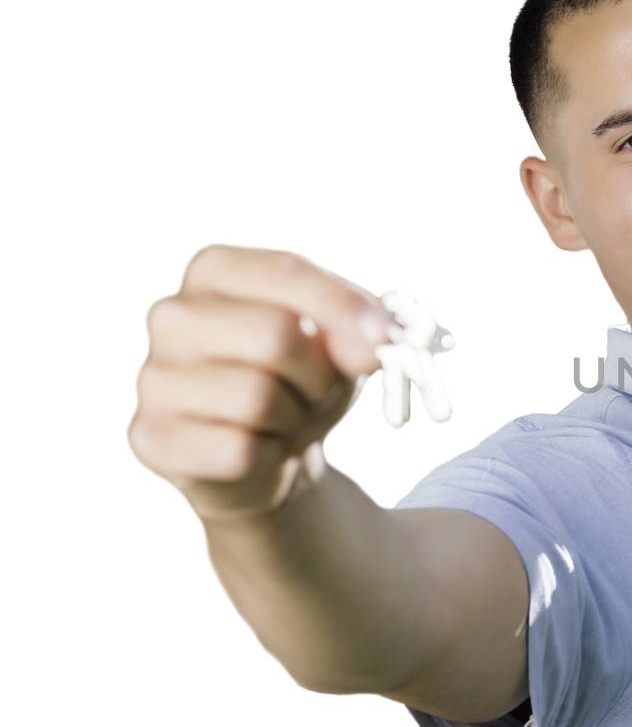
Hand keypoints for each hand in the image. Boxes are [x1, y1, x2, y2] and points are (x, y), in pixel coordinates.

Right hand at [129, 245, 389, 519]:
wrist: (267, 456)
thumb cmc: (302, 381)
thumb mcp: (342, 347)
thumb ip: (359, 334)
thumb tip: (376, 336)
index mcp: (215, 272)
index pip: (285, 270)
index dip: (342, 304)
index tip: (384, 334)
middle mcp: (172, 316)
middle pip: (276, 335)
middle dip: (319, 373)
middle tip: (321, 390)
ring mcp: (153, 377)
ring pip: (257, 397)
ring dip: (295, 417)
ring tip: (285, 417)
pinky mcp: (151, 437)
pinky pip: (238, 450)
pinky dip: (268, 456)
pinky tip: (257, 449)